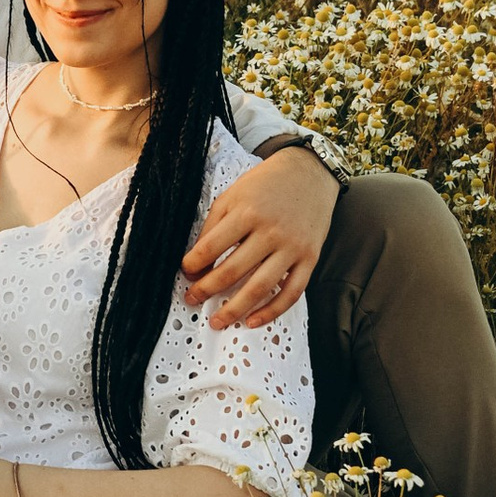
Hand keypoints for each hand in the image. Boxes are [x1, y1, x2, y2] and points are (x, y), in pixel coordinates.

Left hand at [182, 145, 335, 329]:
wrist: (308, 174)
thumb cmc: (265, 185)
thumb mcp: (232, 196)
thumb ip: (213, 227)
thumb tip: (196, 263)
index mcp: (246, 212)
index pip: (211, 246)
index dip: (193, 264)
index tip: (185, 272)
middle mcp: (270, 231)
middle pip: (232, 271)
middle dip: (206, 290)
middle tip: (191, 299)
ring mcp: (292, 247)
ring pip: (260, 288)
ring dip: (235, 309)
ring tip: (217, 322)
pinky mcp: (310, 258)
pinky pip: (291, 293)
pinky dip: (272, 311)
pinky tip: (252, 321)